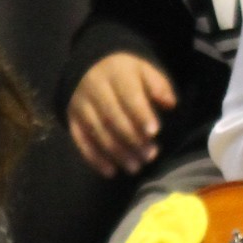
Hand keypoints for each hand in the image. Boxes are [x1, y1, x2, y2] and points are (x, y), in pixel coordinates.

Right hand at [67, 53, 177, 177]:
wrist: (90, 71)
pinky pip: (81, 141)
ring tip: (135, 167)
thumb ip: (159, 86)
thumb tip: (170, 103)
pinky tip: (111, 171)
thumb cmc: (126, 77)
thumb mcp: (144, 72)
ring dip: (116, 152)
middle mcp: (94, 87)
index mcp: (116, 73)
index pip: (128, 94)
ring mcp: (80, 104)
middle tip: (150, 156)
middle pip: (111, 116)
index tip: (154, 132)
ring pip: (97, 131)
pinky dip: (95, 158)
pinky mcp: (73, 120)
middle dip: (132, 138)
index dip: (141, 114)